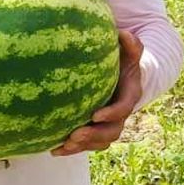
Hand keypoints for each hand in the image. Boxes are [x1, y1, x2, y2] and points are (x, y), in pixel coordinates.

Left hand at [51, 30, 143, 155]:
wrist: (119, 71)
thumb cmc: (121, 57)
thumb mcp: (128, 49)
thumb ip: (130, 43)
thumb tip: (124, 34)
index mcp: (129, 95)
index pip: (124, 108)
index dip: (111, 114)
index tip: (95, 115)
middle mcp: (120, 113)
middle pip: (112, 132)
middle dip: (94, 136)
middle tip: (76, 134)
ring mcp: (108, 123)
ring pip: (100, 141)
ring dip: (83, 146)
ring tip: (64, 144)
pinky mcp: (95, 128)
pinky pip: (87, 144)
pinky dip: (72, 149)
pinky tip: (54, 150)